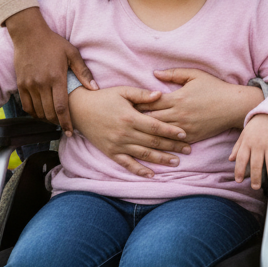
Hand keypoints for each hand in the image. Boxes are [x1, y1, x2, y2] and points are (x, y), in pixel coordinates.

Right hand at [5, 7, 96, 135]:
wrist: (29, 35)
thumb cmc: (54, 43)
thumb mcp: (72, 54)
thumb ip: (83, 72)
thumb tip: (95, 88)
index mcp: (56, 77)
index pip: (61, 107)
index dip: (66, 122)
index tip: (71, 132)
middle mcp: (41, 84)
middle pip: (49, 112)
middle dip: (58, 123)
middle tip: (66, 127)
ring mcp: (29, 85)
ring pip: (38, 111)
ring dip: (47, 119)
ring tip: (56, 120)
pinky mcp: (20, 85)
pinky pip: (26, 106)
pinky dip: (34, 113)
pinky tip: (42, 113)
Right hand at [69, 86, 189, 176]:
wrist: (79, 110)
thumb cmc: (104, 97)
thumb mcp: (123, 91)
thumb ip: (142, 94)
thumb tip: (161, 94)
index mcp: (130, 118)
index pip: (155, 127)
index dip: (171, 131)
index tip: (185, 134)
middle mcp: (124, 134)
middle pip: (153, 142)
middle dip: (172, 146)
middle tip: (188, 150)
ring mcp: (117, 145)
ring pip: (143, 154)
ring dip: (160, 159)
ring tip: (176, 162)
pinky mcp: (110, 152)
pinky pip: (126, 164)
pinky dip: (139, 170)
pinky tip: (151, 174)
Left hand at [134, 69, 260, 143]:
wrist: (234, 106)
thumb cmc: (214, 88)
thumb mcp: (195, 75)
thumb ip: (174, 73)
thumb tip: (154, 73)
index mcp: (177, 98)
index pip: (150, 102)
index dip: (136, 104)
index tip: (125, 105)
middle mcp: (179, 114)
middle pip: (150, 119)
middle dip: (136, 120)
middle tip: (123, 121)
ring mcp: (184, 127)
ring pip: (159, 133)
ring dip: (146, 133)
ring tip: (132, 133)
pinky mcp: (191, 137)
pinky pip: (172, 141)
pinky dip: (161, 142)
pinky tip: (151, 143)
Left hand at [231, 115, 267, 189]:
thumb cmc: (257, 126)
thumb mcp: (244, 134)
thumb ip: (238, 147)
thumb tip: (230, 159)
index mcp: (248, 143)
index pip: (241, 159)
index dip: (239, 170)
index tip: (239, 180)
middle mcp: (259, 144)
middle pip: (256, 164)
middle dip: (256, 177)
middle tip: (255, 187)